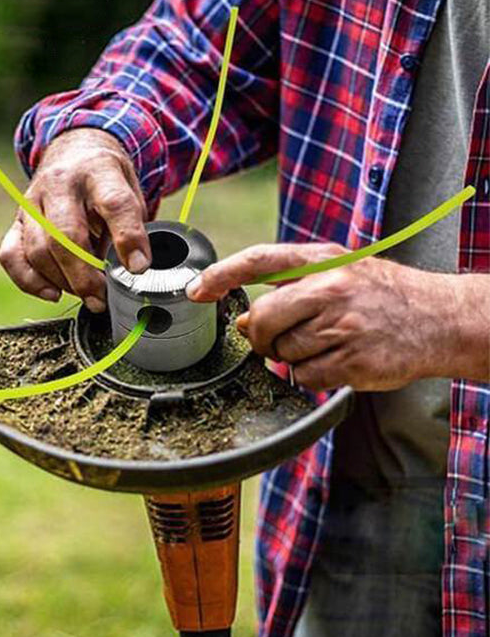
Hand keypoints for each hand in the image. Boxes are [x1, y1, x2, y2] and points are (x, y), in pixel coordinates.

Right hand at [0, 128, 150, 311]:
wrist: (72, 152)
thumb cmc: (106, 182)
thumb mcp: (131, 192)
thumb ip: (132, 228)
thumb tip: (130, 273)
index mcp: (99, 170)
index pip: (113, 203)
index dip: (127, 238)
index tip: (138, 268)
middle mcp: (60, 183)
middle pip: (65, 234)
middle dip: (84, 276)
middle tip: (101, 298)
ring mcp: (32, 201)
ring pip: (37, 250)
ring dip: (63, 281)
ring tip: (86, 294)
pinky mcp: (16, 221)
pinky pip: (10, 256)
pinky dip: (30, 281)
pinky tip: (53, 292)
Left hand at [186, 243, 474, 390]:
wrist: (439, 319)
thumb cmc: (381, 295)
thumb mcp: (338, 273)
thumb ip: (289, 290)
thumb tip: (242, 321)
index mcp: (322, 260)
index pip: (258, 261)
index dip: (220, 276)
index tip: (196, 292)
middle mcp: (330, 288)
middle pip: (262, 320)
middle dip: (259, 337)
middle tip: (274, 339)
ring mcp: (342, 326)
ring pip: (282, 353)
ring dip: (290, 357)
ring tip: (322, 344)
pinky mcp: (352, 361)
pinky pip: (304, 377)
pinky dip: (310, 376)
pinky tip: (333, 362)